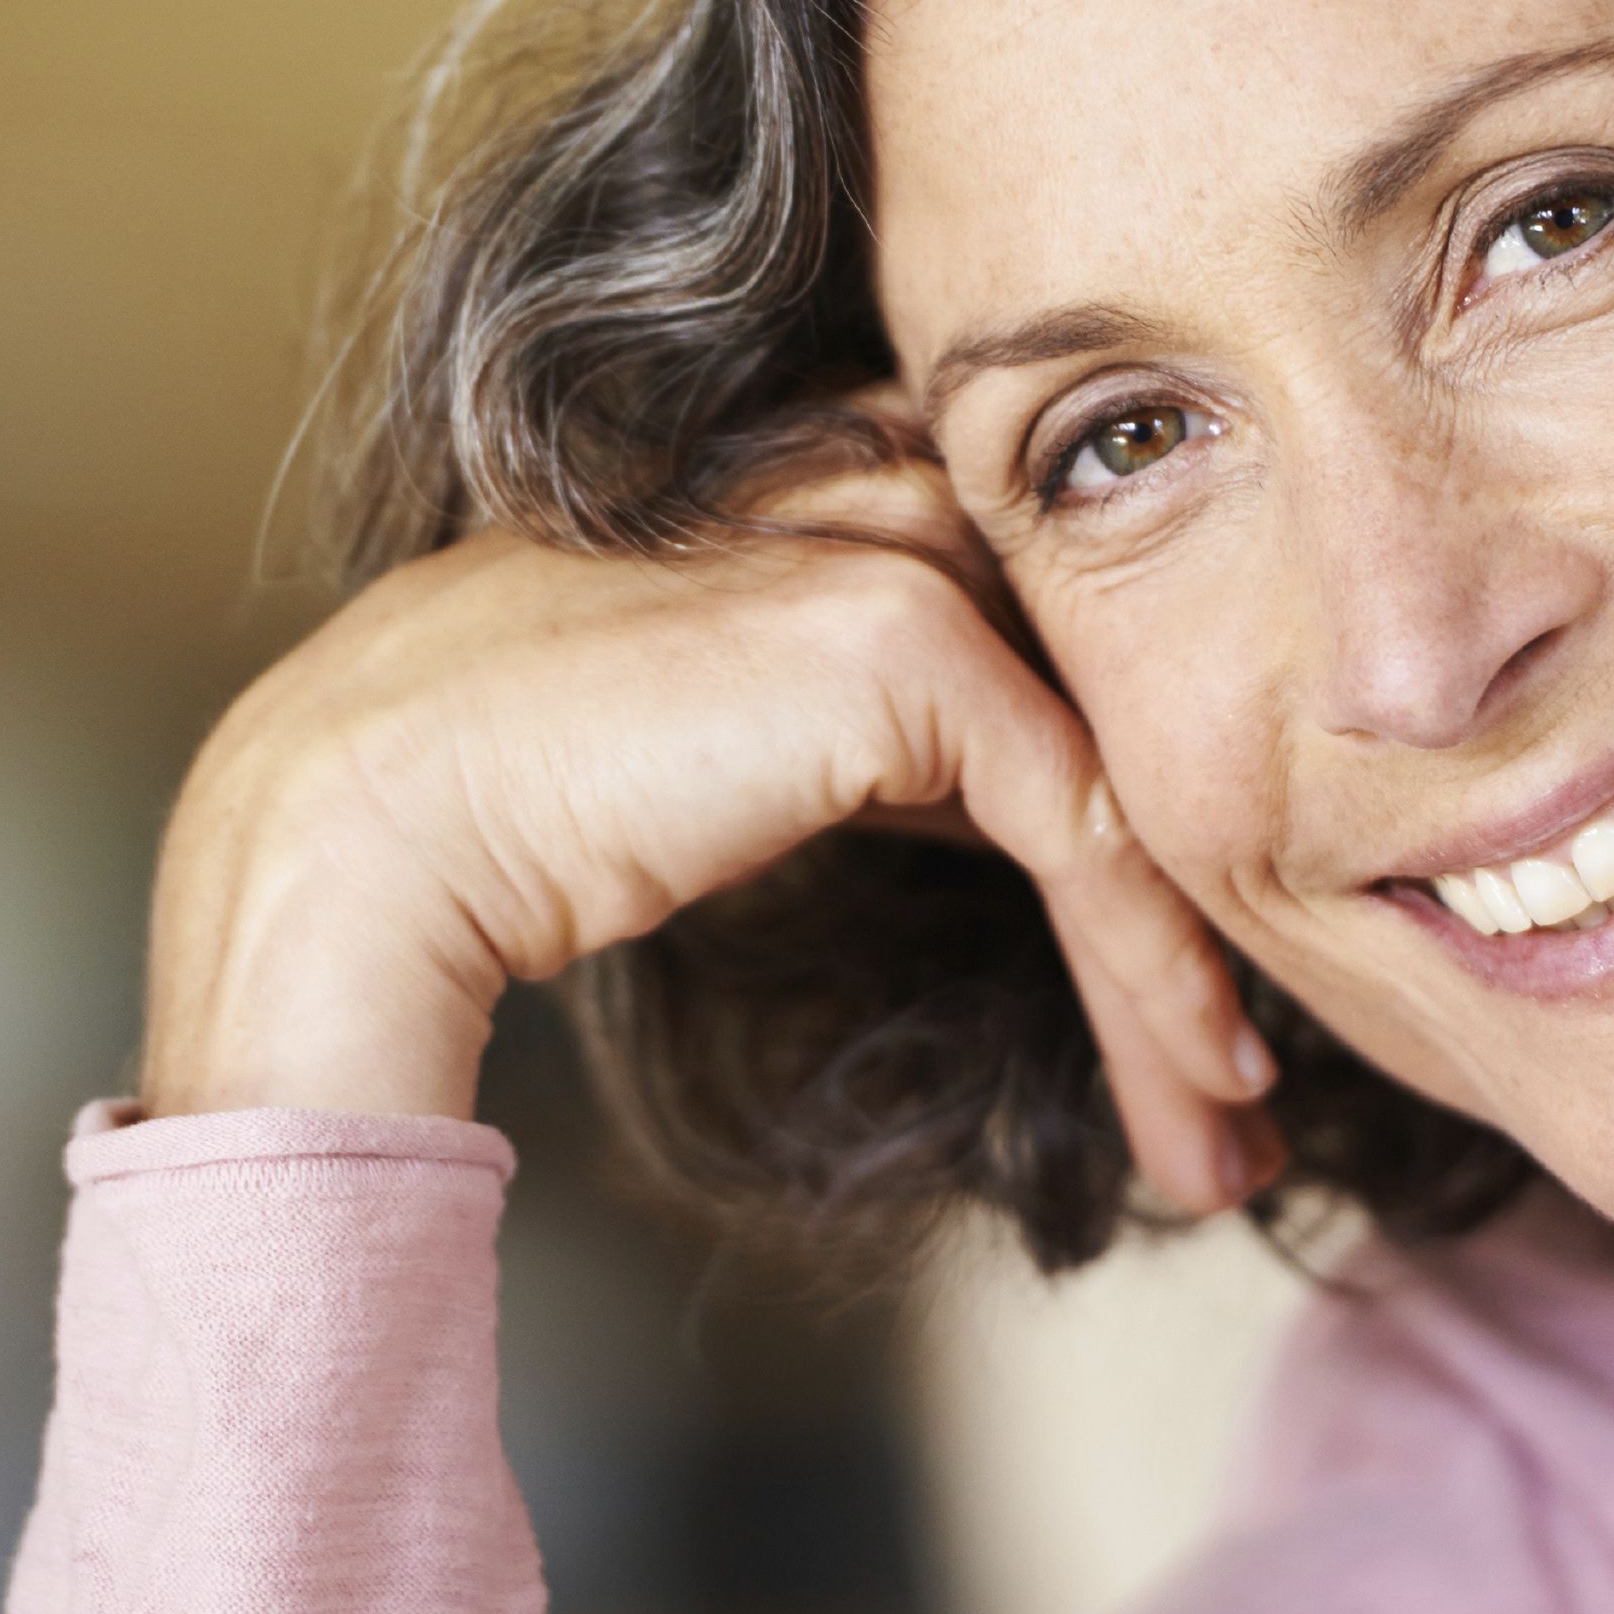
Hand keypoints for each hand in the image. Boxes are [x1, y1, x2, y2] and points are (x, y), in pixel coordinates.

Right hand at [139, 447, 1278, 1212]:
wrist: (369, 830)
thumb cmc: (528, 805)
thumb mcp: (760, 753)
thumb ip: (898, 739)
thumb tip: (1048, 812)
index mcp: (843, 479)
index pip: (1050, 642)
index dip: (1138, 809)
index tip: (1190, 983)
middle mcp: (886, 484)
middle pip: (1108, 709)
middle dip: (1189, 905)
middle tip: (1244, 1084)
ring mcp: (896, 544)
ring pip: (1118, 774)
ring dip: (1184, 973)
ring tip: (1233, 1134)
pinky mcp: (903, 636)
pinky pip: (1083, 821)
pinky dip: (1146, 962)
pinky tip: (1193, 1076)